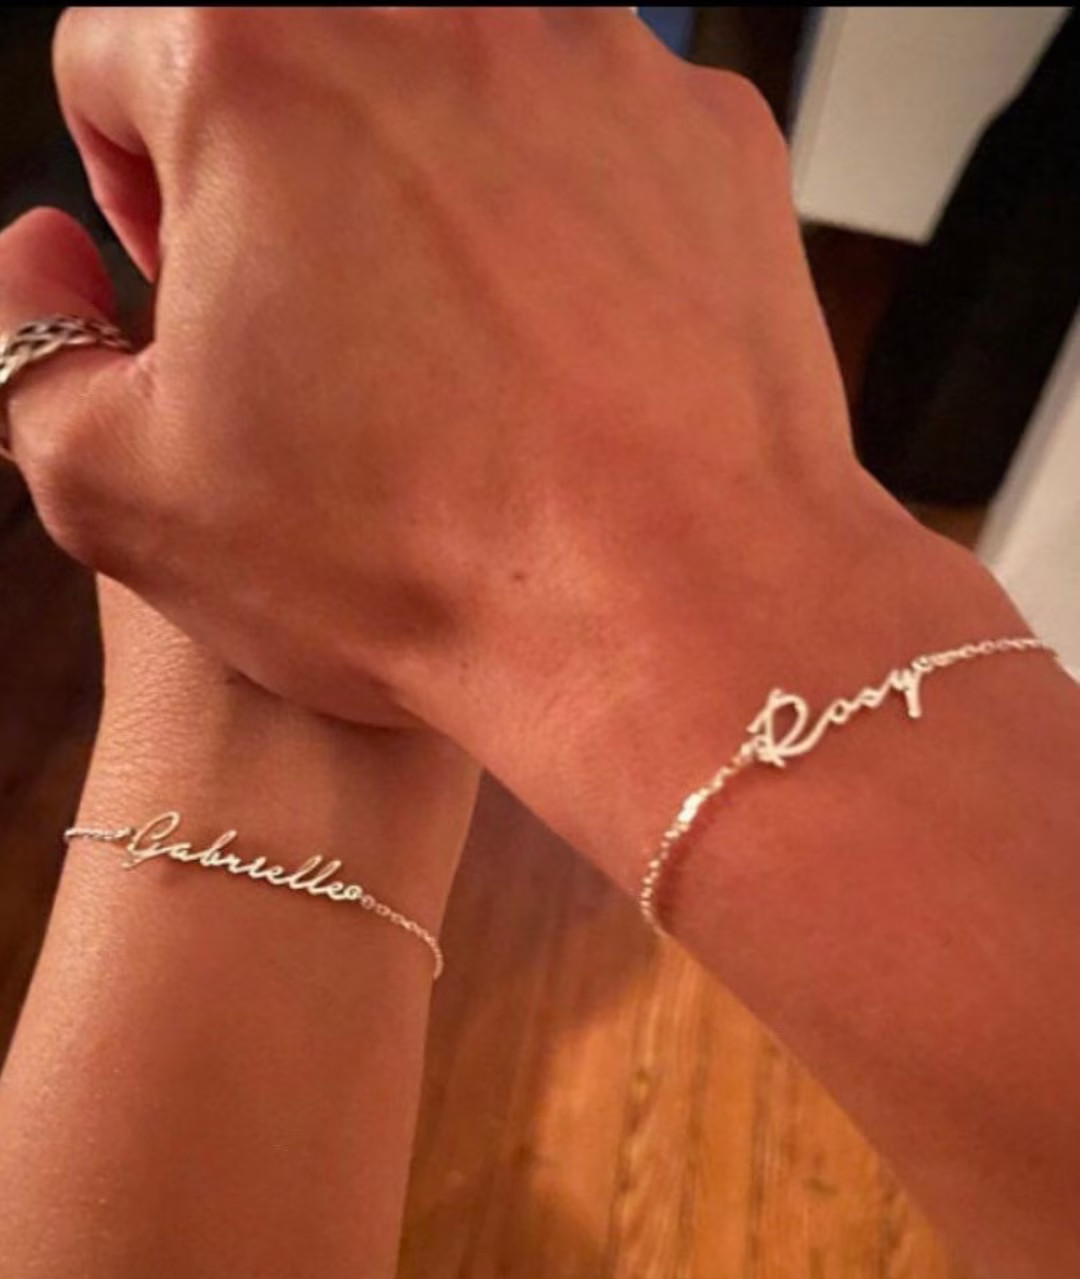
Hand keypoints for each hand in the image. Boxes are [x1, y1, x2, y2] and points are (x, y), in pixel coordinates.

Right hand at [0, 8, 991, 886]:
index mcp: (252, 64)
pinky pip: (589, 140)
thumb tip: (46, 271)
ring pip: (448, 88)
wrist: (666, 616)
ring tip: (452, 347)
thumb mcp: (125, 493)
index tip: (187, 277)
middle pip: (294, 57)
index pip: (119, 59)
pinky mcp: (707, 131)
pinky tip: (563, 344)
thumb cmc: (412, 560)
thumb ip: (31, 351)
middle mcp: (430, 10)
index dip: (132, 183)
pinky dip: (559, 217)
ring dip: (422, 186)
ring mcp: (595, 57)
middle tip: (317, 323)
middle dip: (276, 175)